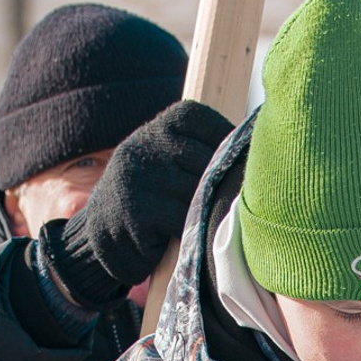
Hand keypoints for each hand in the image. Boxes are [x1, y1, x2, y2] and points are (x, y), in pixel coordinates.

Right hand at [43, 99, 232, 309]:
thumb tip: (257, 152)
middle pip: (206, 160)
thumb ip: (202, 152)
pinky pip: (183, 218)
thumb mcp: (171, 161)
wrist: (103, 234)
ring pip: (197, 191)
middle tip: (234, 205)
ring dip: (209, 212)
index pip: (206, 123)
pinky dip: (193, 230)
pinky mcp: (138, 208)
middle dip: (222, 185)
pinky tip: (193, 237)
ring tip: (214, 224)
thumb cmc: (151, 198)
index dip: (227, 147)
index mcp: (162, 124)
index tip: (237, 168)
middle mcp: (148, 142)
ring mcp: (141, 174)